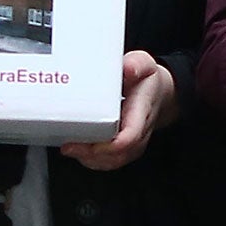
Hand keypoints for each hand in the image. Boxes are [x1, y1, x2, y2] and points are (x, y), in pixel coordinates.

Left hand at [61, 50, 174, 170]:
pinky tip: (78, 151)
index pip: (129, 137)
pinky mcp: (125, 148)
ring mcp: (133, 144)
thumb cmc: (147, 81)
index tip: (85, 141)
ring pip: (112, 162)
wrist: (158, 94)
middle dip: (90, 154)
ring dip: (89, 159)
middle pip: (117, 154)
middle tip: (67, 144)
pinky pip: (109, 161)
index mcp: (141, 113)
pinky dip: (92, 160)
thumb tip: (127, 68)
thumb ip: (136, 64)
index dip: (107, 145)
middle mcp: (139, 133)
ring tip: (70, 148)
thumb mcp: (144, 64)